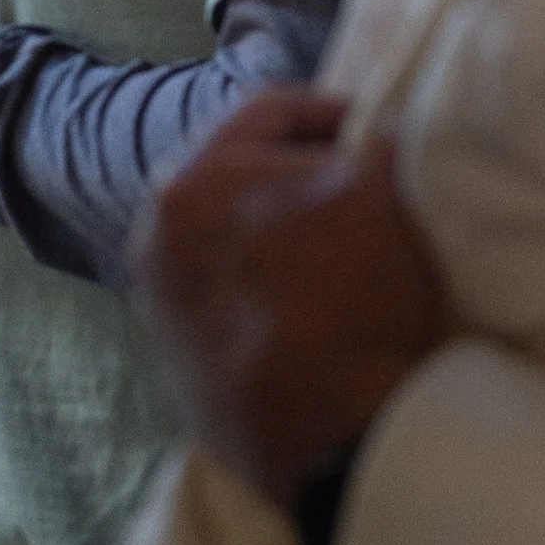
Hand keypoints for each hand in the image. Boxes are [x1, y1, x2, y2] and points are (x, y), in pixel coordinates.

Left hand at [132, 87, 453, 503]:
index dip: (335, 111)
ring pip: (235, 248)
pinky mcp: (181, 374)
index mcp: (191, 181)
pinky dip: (275, 303)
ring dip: (288, 244)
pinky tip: (324, 316)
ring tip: (349, 257)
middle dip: (304, 180)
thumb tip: (380, 130)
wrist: (332, 433)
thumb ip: (380, 136)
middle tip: (365, 191)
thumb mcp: (390, 184)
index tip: (380, 129)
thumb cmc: (356, 292)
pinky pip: (235, 311)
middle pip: (243, 182)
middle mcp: (155, 243)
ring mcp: (161, 314)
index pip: (271, 113)